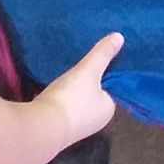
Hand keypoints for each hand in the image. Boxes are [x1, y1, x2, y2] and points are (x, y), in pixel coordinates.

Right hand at [36, 32, 123, 149]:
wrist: (43, 126)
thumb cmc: (72, 98)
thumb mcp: (89, 70)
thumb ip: (103, 54)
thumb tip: (120, 37)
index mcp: (108, 109)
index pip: (111, 88)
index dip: (106, 72)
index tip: (99, 57)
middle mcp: (96, 121)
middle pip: (94, 94)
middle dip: (88, 80)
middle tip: (82, 60)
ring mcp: (77, 126)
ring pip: (78, 100)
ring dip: (73, 88)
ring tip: (67, 68)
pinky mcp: (59, 126)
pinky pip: (64, 106)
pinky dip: (62, 96)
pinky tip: (55, 85)